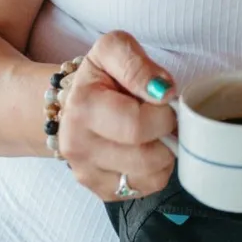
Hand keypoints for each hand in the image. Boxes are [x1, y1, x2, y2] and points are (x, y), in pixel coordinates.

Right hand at [57, 31, 177, 200]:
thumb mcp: (113, 49)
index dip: (163, 112)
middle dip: (167, 134)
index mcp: (82, 108)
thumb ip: (137, 64)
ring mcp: (87, 173)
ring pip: (151, 178)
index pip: (138, 126)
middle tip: (163, 116)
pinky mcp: (101, 191)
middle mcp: (78, 146)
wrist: (73, 101)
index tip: (162, 99)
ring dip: (164, 153)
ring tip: (154, 132)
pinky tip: (146, 149)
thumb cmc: (101, 75)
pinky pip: (146, 188)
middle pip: (147, 157)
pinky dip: (156, 170)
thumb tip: (162, 91)